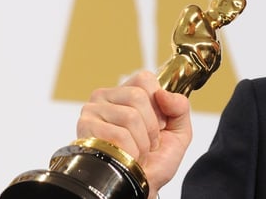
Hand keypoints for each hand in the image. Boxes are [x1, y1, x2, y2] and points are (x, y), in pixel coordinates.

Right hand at [77, 71, 192, 198]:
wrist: (141, 186)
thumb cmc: (156, 161)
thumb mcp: (178, 131)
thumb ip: (180, 107)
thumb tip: (163, 93)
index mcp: (126, 93)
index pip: (144, 79)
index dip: (158, 103)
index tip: (159, 122)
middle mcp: (106, 97)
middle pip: (138, 96)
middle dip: (151, 126)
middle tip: (148, 142)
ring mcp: (92, 112)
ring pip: (129, 116)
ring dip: (141, 142)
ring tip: (137, 150)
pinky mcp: (85, 130)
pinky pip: (118, 135)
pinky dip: (130, 151)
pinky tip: (126, 156)